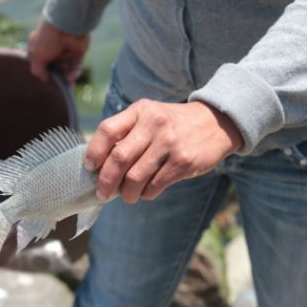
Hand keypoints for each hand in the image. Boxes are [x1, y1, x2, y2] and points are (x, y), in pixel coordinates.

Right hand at [28, 20, 89, 83]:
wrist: (67, 26)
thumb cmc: (47, 39)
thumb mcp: (37, 57)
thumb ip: (38, 70)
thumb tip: (44, 79)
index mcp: (38, 45)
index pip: (38, 60)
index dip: (41, 70)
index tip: (44, 79)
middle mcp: (52, 47)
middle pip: (53, 66)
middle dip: (55, 77)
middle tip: (57, 87)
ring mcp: (65, 49)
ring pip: (66, 67)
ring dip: (66, 78)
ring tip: (67, 87)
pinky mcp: (78, 51)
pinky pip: (76, 65)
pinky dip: (74, 72)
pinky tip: (71, 79)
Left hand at [84, 99, 243, 202]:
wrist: (216, 123)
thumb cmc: (172, 124)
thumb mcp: (149, 116)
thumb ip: (126, 133)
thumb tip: (98, 165)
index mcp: (140, 111)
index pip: (107, 130)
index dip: (94, 152)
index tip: (90, 167)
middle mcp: (154, 124)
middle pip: (118, 158)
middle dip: (106, 181)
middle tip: (102, 193)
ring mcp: (169, 143)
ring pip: (135, 177)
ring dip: (126, 193)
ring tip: (126, 196)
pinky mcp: (183, 161)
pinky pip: (154, 186)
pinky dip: (145, 194)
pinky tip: (146, 191)